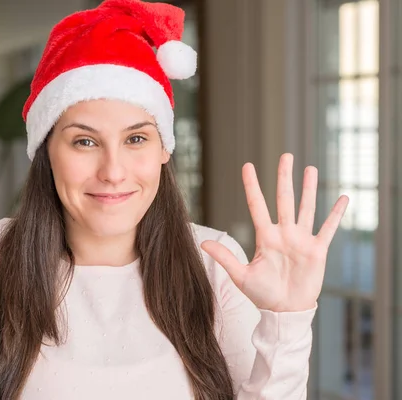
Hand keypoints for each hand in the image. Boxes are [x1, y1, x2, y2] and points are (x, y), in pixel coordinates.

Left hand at [201, 153, 348, 311]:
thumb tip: (202, 244)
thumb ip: (225, 258)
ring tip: (310, 169)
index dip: (252, 185)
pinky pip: (328, 229)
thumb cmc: (262, 294)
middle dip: (284, 177)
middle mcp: (284, 233)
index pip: (257, 205)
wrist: (284, 311)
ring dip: (309, 189)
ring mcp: (301, 240)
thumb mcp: (241, 276)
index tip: (247, 166)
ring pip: (306, 208)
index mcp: (265, 236)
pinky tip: (343, 198)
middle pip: (284, 199)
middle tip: (286, 155)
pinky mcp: (317, 251)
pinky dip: (335, 214)